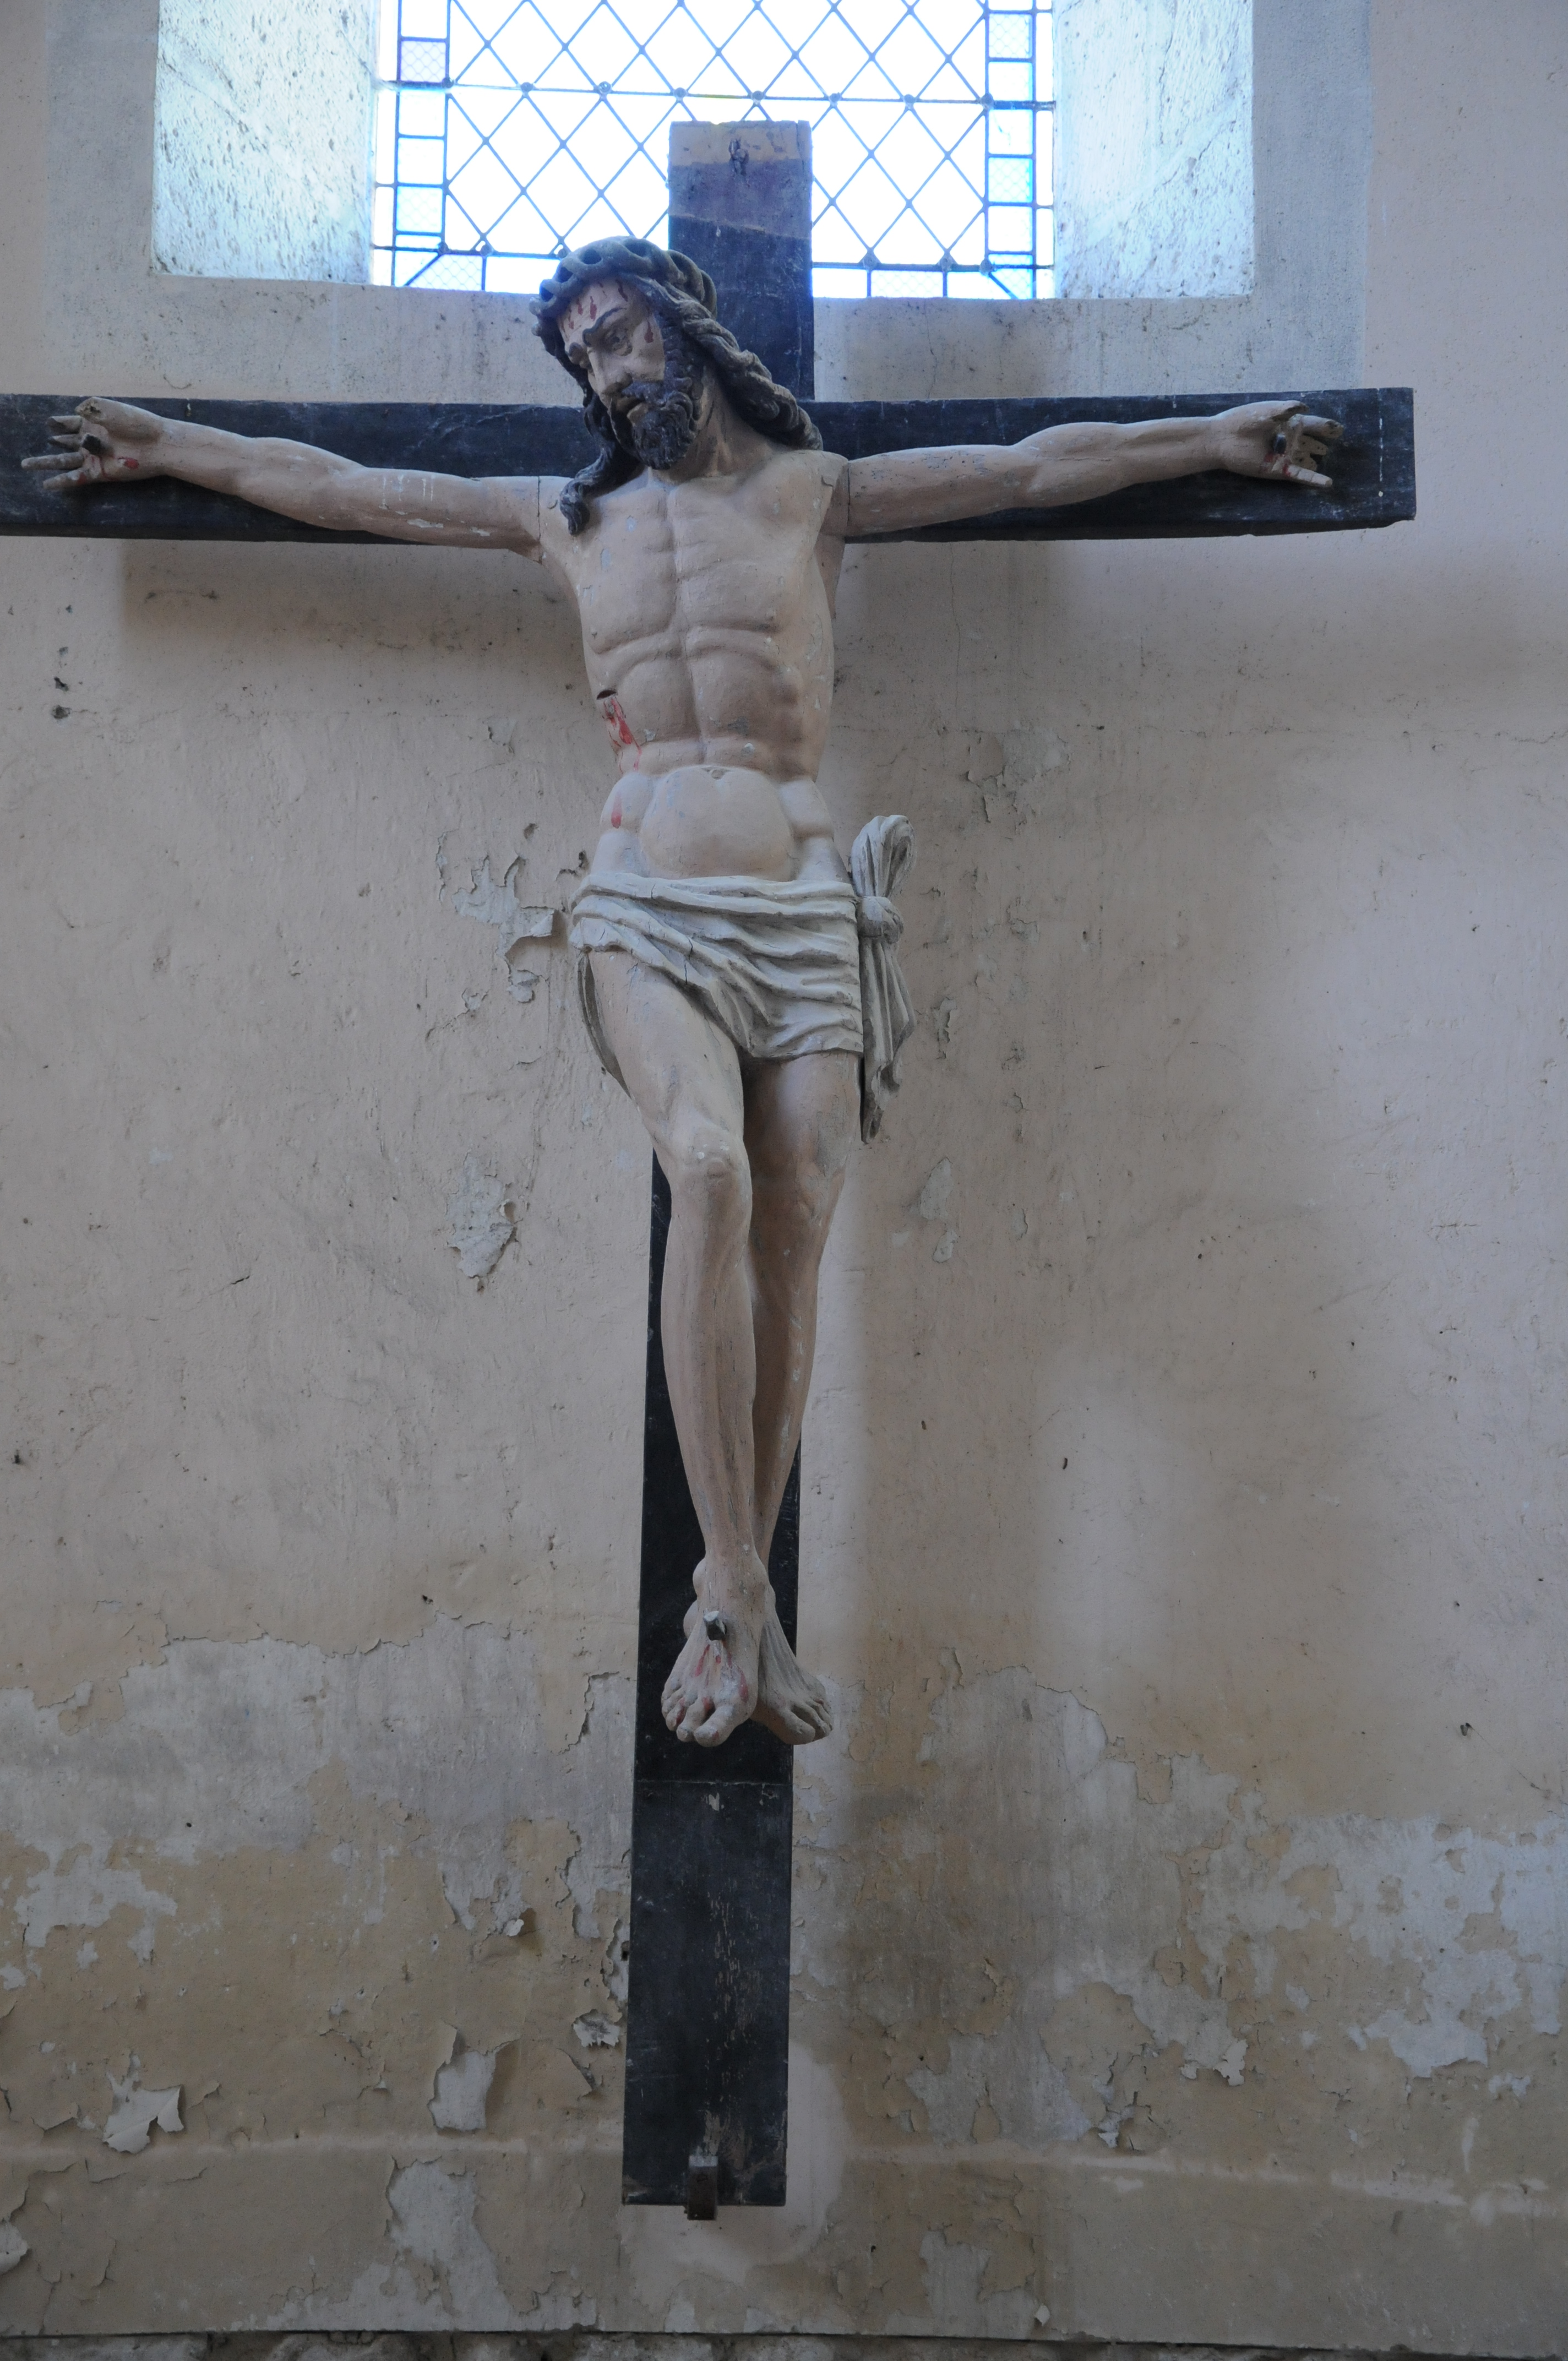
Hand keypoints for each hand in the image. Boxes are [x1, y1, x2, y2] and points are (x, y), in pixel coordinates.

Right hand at [20, 397, 172, 490]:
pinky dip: (62, 481)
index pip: (70, 423)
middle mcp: (91, 441)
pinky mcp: (100, 472)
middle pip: (63, 444)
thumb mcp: (108, 408)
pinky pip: (77, 478)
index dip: (60, 423)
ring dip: (46, 464)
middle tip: (29, 454)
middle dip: (49, 446)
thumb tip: (75, 413)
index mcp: (93, 423)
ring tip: (28, 465)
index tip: (50, 422)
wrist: (156, 443)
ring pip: (64, 462)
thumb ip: (89, 408)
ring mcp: (94, 457)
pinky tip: (47, 484)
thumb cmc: (136, 423)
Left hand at [1206, 399, 1341, 488]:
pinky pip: (1299, 475)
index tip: (1338, 428)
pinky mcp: (1276, 470)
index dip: (1324, 425)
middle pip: (1308, 441)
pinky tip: (1327, 484)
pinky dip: (1313, 479)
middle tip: (1335, 442)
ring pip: (1304, 458)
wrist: (1222, 439)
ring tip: (1326, 459)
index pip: (1309, 423)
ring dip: (1315, 459)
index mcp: (1284, 423)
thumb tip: (1305, 407)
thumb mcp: (1267, 411)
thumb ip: (1287, 409)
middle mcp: (1284, 440)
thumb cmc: (1241, 421)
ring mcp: (1281, 456)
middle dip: (1320, 442)